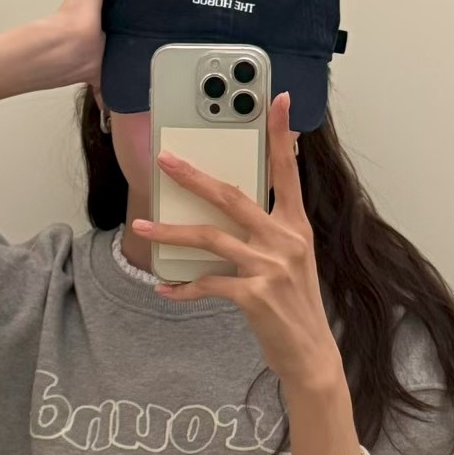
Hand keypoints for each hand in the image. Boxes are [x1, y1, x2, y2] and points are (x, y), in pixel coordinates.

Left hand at [130, 91, 342, 387]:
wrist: (311, 354)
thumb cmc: (295, 306)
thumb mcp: (293, 261)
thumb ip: (269, 231)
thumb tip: (233, 209)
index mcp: (296, 227)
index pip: (287, 171)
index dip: (282, 134)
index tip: (277, 101)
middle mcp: (286, 241)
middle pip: (232, 197)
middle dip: (194, 177)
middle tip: (166, 160)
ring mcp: (271, 268)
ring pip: (210, 238)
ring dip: (171, 233)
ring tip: (143, 227)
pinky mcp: (255, 296)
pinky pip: (208, 283)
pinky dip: (183, 287)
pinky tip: (166, 289)